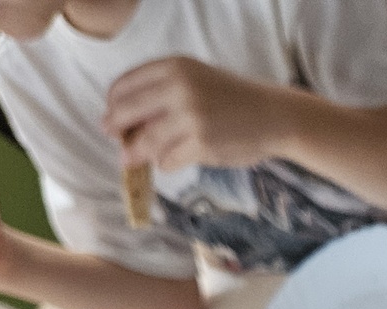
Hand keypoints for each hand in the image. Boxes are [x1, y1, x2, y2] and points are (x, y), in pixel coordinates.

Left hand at [105, 58, 290, 171]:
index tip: (112, 117)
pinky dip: (165, 163)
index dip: (113, 104)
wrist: (274, 116)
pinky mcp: (201, 144)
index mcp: (174, 67)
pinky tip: (172, 160)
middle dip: (116, 129)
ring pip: (144, 141)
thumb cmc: (233, 100)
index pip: (125, 85)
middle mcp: (179, 88)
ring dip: (136, 153)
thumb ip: (162, 92)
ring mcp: (190, 117)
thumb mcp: (196, 80)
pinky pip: (167, 160)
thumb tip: (124, 122)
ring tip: (133, 159)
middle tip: (115, 141)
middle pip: (126, 111)